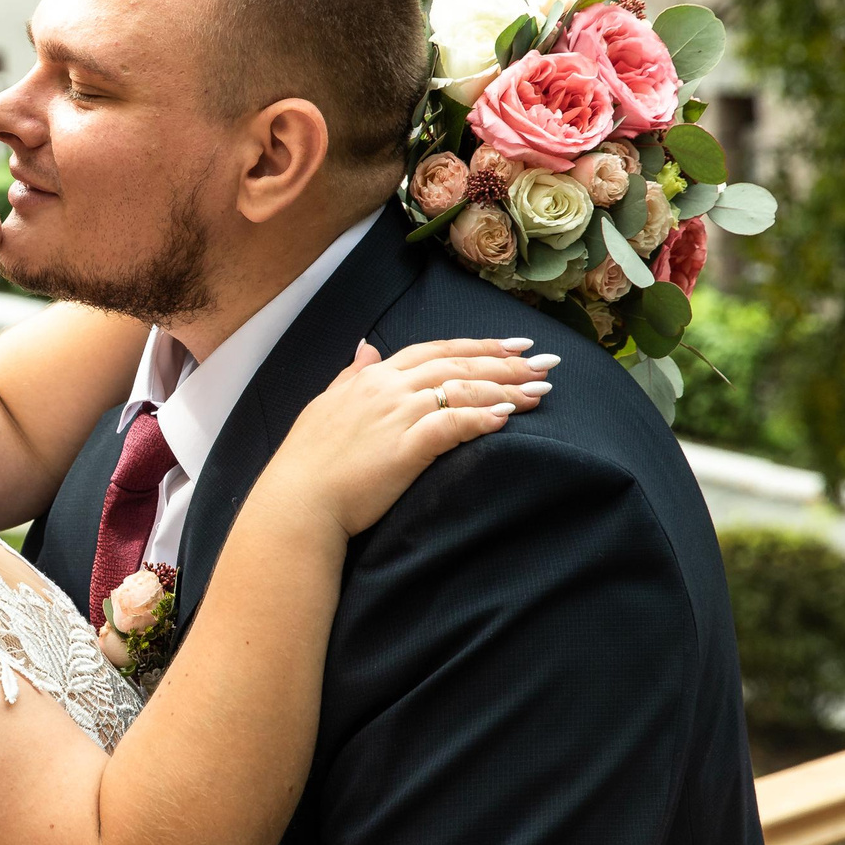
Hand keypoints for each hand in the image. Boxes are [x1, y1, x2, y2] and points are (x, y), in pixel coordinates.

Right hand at [284, 336, 555, 538]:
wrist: (297, 501)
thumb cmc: (308, 461)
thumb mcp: (326, 406)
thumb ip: (351, 375)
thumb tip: (366, 348)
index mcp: (373, 378)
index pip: (436, 350)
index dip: (479, 345)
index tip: (515, 343)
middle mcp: (389, 389)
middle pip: (459, 365)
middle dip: (507, 362)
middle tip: (546, 362)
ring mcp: (397, 416)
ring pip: (462, 390)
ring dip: (505, 388)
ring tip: (540, 392)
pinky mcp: (405, 448)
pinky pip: (451, 425)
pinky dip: (481, 417)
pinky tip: (508, 417)